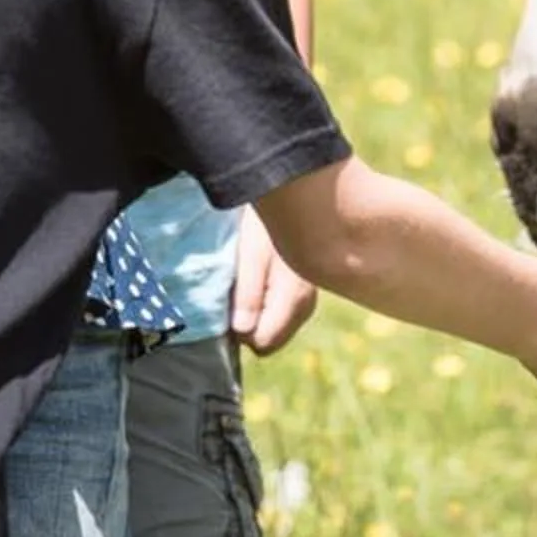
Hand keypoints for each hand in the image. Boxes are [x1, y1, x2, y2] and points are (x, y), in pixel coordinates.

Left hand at [231, 207, 318, 353]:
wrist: (295, 193)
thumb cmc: (268, 222)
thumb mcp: (252, 253)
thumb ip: (248, 294)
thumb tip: (241, 331)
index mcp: (294, 300)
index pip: (263, 343)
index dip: (240, 328)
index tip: (230, 299)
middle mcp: (305, 306)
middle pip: (269, 339)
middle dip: (248, 322)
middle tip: (238, 286)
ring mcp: (306, 301)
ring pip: (273, 327)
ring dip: (255, 311)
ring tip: (249, 276)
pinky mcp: (302, 292)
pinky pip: (278, 313)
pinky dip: (264, 301)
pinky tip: (260, 274)